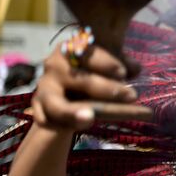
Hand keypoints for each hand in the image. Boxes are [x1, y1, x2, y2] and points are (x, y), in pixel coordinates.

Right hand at [32, 41, 151, 130]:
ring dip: (72, 112)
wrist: (65, 91)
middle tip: (131, 96)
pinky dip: (62, 125)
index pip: (87, 52)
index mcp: (71, 49)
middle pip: (78, 78)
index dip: (106, 62)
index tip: (124, 72)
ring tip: (90, 118)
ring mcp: (44, 89)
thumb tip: (135, 68)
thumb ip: (120, 64)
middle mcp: (54, 66)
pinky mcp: (39, 109)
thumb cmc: (91, 71)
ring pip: (56, 104)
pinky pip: (47, 120)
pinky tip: (81, 126)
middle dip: (105, 88)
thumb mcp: (106, 65)